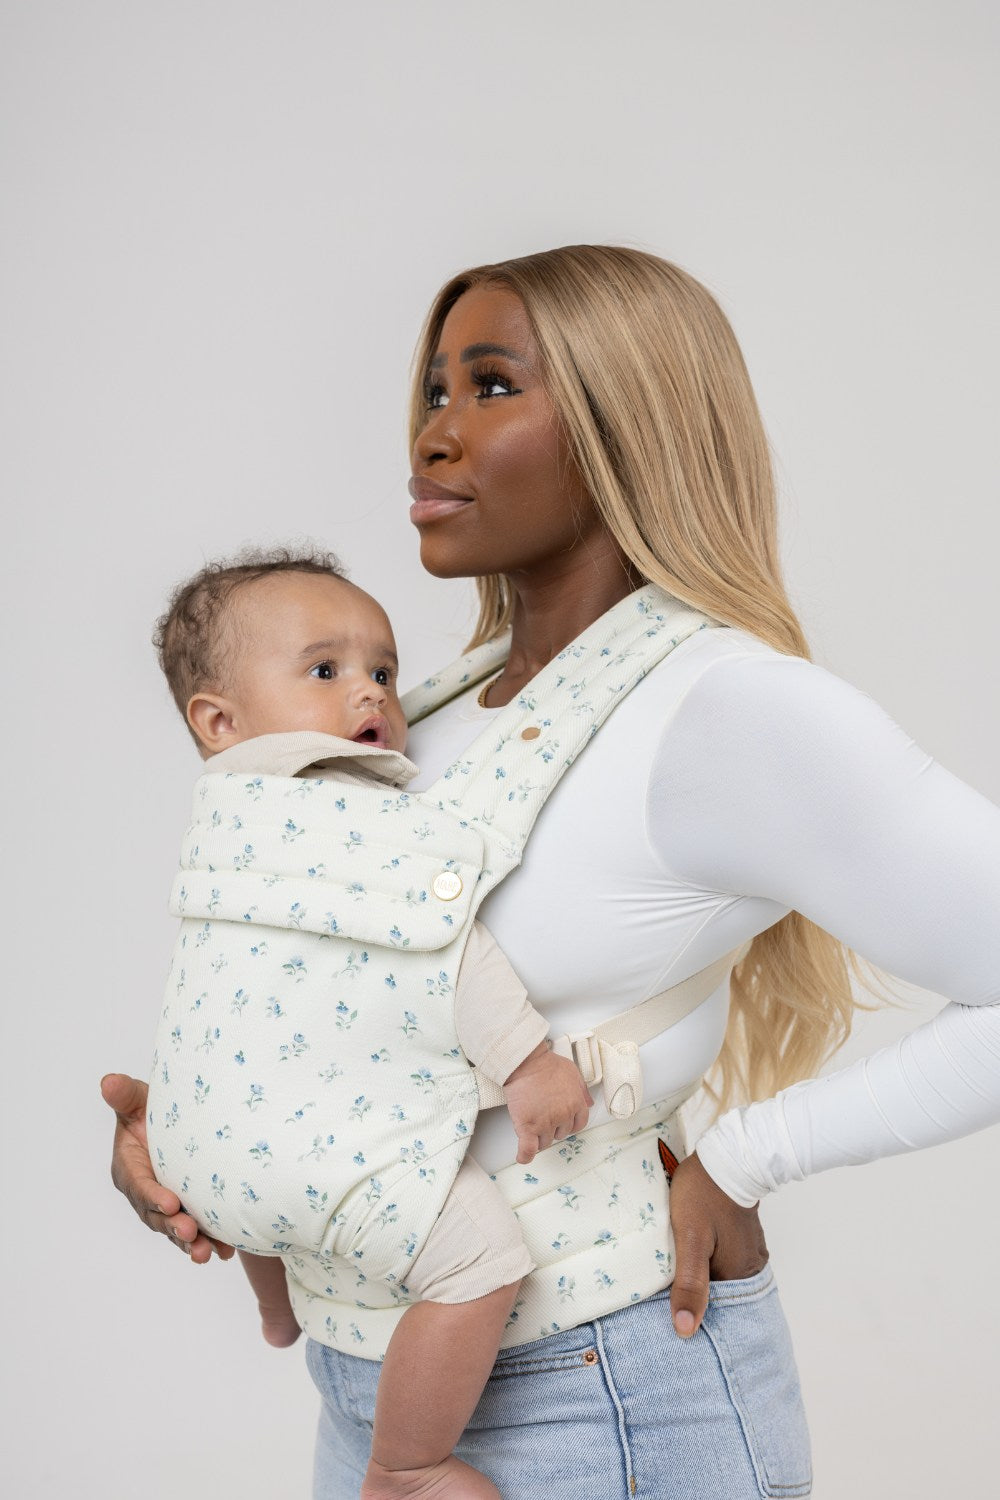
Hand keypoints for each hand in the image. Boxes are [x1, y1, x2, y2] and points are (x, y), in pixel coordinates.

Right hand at [101, 1072, 234, 1263]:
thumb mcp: (138, 1100)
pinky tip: (225, 1251)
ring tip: (209, 1253)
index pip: (139, 1185)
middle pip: (157, 1216)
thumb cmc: (153, 1110)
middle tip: (192, 1233)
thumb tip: (108, 1082)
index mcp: (129, 1168)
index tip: (170, 1202)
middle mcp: (145, 1193)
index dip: (152, 1196)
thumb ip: (125, 1094)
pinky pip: (196, 1231)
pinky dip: (210, 1242)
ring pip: (176, 1230)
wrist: (181, 1123)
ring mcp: (166, 1205)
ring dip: (192, 1243)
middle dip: (173, 1227)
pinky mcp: (187, 1212)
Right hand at [503, 1043, 593, 1163]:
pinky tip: (523, 1156)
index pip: (578, 1125)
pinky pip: (528, 1149)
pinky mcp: (527, 1126)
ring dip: (538, 1137)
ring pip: (544, 1142)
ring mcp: (545, 1123)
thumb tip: (588, 1103)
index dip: (569, 1125)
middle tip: (542, 1116)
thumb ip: (582, 1090)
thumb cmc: (546, 1064)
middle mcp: (563, 1116)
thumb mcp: (572, 1072)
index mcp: (576, 1103)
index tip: (562, 1124)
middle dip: (552, 1128)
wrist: (526, 1063)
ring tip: (530, 1125)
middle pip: (560, 1134)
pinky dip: (525, 1155)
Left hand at [668, 1150, 767, 1337]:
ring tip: (670, 1272)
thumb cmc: (703, 1195)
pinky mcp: (741, 1235)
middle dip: (693, 1293)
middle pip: (717, 1293)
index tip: (664, 1307)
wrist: (724, 1155)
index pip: (713, 1309)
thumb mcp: (690, 1239)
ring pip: (718, 1275)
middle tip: (663, 1287)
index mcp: (739, 1274)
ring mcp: (748, 1250)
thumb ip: (689, 1283)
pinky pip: (722, 1258)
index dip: (689, 1308)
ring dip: (698, 1276)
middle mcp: (750, 1268)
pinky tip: (686, 1254)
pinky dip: (705, 1260)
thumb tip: (685, 1330)